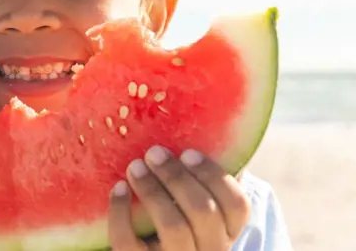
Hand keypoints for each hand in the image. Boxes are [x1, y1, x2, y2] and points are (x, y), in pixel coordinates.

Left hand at [108, 147, 250, 249]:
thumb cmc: (177, 214)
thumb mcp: (196, 199)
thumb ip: (202, 173)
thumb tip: (200, 118)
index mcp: (227, 230)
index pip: (237, 205)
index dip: (214, 176)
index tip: (188, 152)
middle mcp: (209, 249)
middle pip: (203, 212)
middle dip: (176, 177)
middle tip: (154, 152)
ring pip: (173, 228)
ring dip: (152, 191)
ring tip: (134, 166)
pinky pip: (130, 244)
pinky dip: (120, 214)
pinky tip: (117, 188)